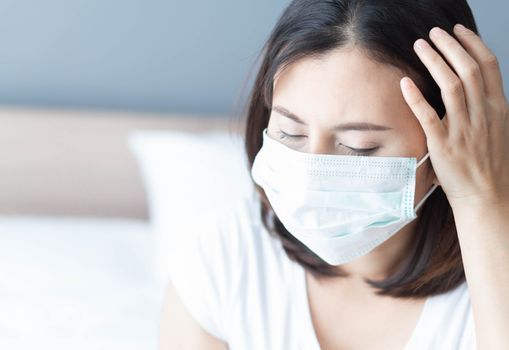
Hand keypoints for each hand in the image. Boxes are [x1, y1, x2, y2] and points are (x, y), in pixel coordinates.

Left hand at [400, 24, 508, 209]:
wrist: (487, 196)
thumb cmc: (488, 162)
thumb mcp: (498, 128)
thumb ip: (486, 105)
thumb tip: (472, 82)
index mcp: (498, 108)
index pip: (488, 66)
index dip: (472, 43)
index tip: (457, 29)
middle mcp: (483, 115)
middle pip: (468, 70)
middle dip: (450, 46)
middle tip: (433, 32)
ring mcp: (463, 130)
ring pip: (451, 86)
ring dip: (434, 61)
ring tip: (419, 45)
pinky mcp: (443, 146)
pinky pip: (428, 116)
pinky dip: (417, 97)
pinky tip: (405, 82)